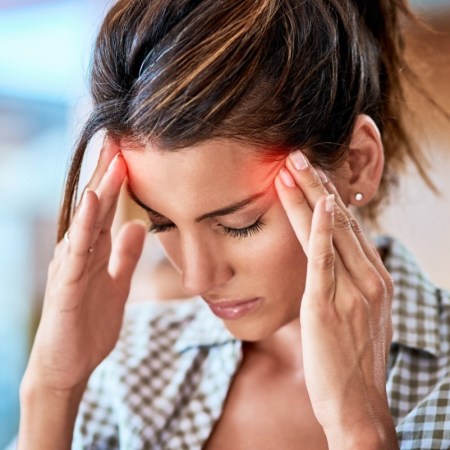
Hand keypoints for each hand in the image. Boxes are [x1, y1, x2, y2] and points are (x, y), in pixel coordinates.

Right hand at [22, 138, 145, 394]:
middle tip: (120, 139)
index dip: (118, 181)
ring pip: (86, 221)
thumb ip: (124, 256)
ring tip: (111, 160)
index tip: (131, 152)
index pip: (106, 208)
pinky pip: (77, 250)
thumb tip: (137, 225)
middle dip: (108, 173)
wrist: (69, 365)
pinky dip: (85, 225)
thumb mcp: (116, 284)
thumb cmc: (89, 324)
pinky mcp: (65, 285)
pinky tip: (92, 202)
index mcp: (92, 250)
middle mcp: (79, 251)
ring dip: (99, 190)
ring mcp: (70, 266)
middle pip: (95, 206)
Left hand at [274, 151, 396, 448]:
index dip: (328, 197)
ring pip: (330, 232)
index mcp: (375, 279)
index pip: (349, 228)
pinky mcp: (329, 305)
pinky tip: (316, 204)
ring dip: (310, 195)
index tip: (312, 173)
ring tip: (292, 165)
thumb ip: (348, 286)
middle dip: (318, 185)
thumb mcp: (358, 317)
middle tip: (298, 154)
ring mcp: (352, 291)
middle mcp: (369, 278)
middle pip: (341, 220)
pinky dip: (320, 230)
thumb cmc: (351, 361)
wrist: (358, 405)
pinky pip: (325, 261)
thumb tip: (332, 266)